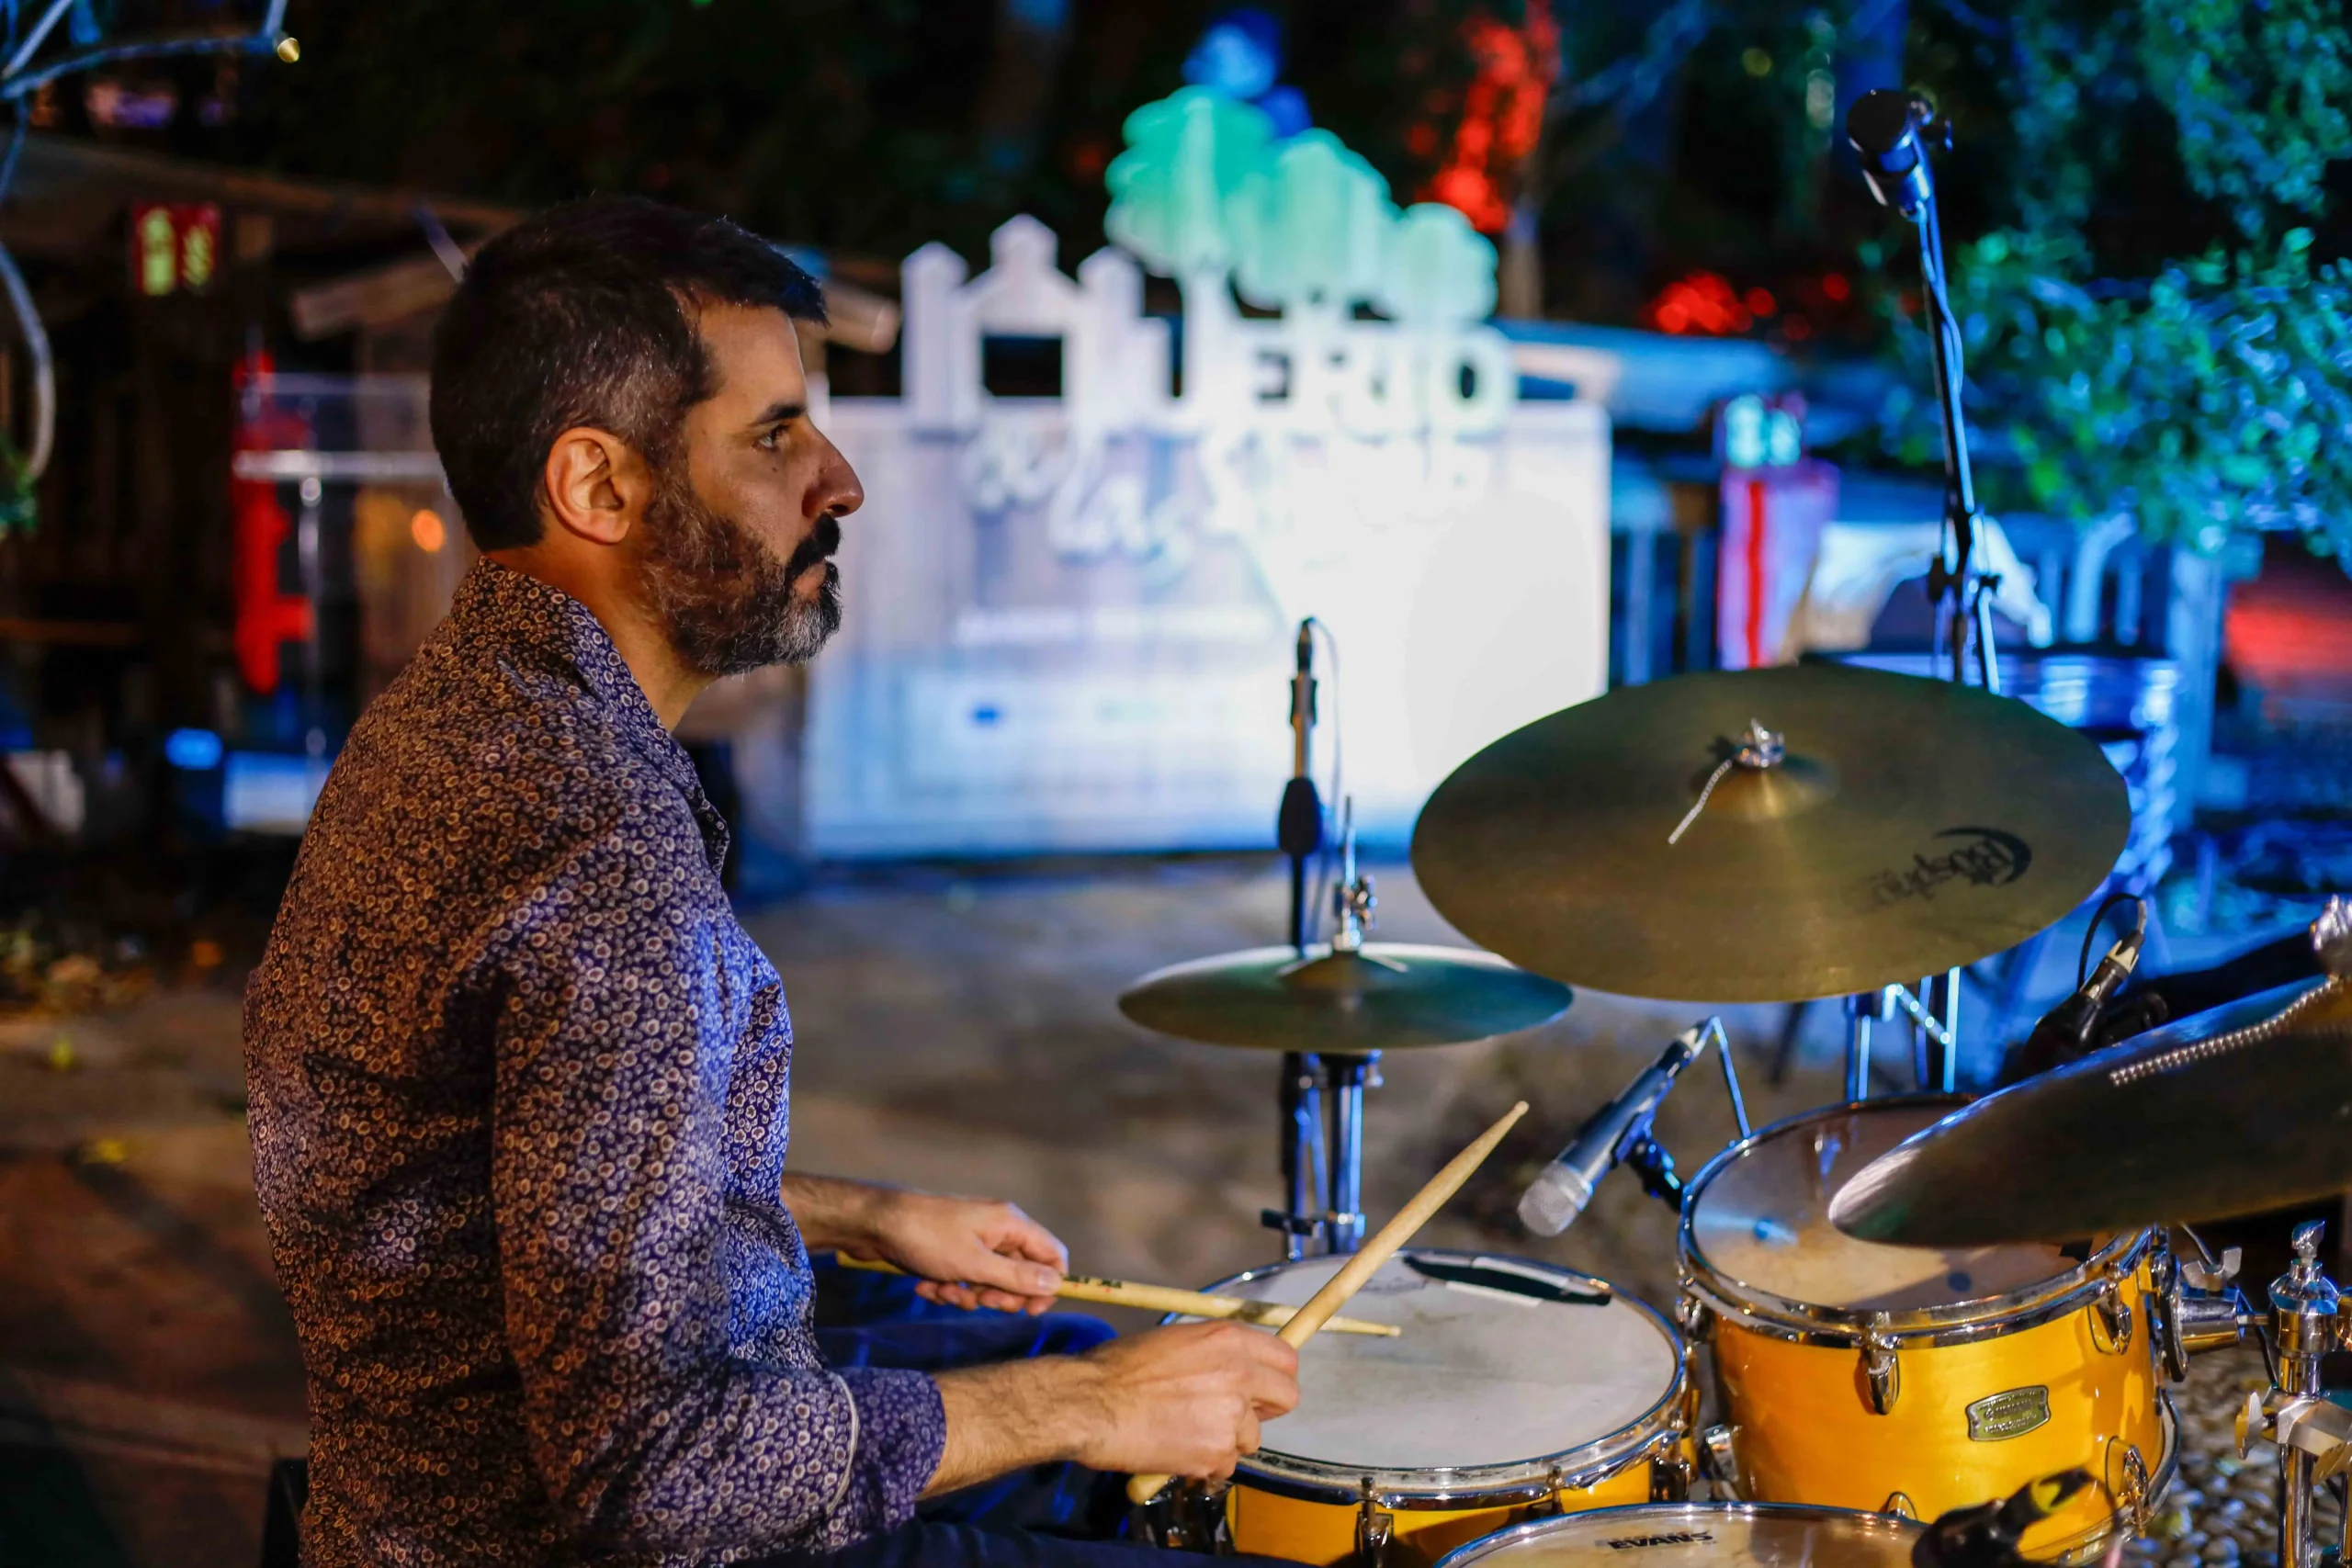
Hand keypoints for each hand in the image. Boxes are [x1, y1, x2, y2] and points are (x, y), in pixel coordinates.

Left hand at [865, 1190, 1068, 1315]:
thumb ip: (1017, 1276)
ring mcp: (973, 1242)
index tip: (1030, 1310)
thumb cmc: (928, 1238)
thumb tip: (1057, 1284)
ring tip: (944, 1290)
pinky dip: (950, 1288)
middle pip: (1021, 1273)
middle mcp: (997, 1231)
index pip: (1052, 1254)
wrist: (875, 1224)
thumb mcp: (975, 1263)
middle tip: (981, 1299)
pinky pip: (965, 1280)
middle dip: (1001, 1294)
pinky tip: (928, 1286)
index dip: (1048, 1285)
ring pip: (990, 1281)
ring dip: (969, 1294)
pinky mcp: (951, 1253)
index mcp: (1010, 1224)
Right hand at [1066, 1322, 1300, 1480]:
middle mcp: (1239, 1374)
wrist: (1089, 1403)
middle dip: (1264, 1410)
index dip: (1275, 1376)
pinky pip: (1225, 1465)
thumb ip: (1215, 1354)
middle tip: (1234, 1416)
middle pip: (1287, 1397)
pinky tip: (1176, 1450)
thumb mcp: (1175, 1340)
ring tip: (1188, 1433)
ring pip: (1251, 1437)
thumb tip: (1234, 1368)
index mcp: (1228, 1340)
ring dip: (1226, 1440)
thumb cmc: (1119, 1367)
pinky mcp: (1216, 1453)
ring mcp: (1230, 1416)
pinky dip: (1205, 1465)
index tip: (1262, 1388)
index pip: (1286, 1359)